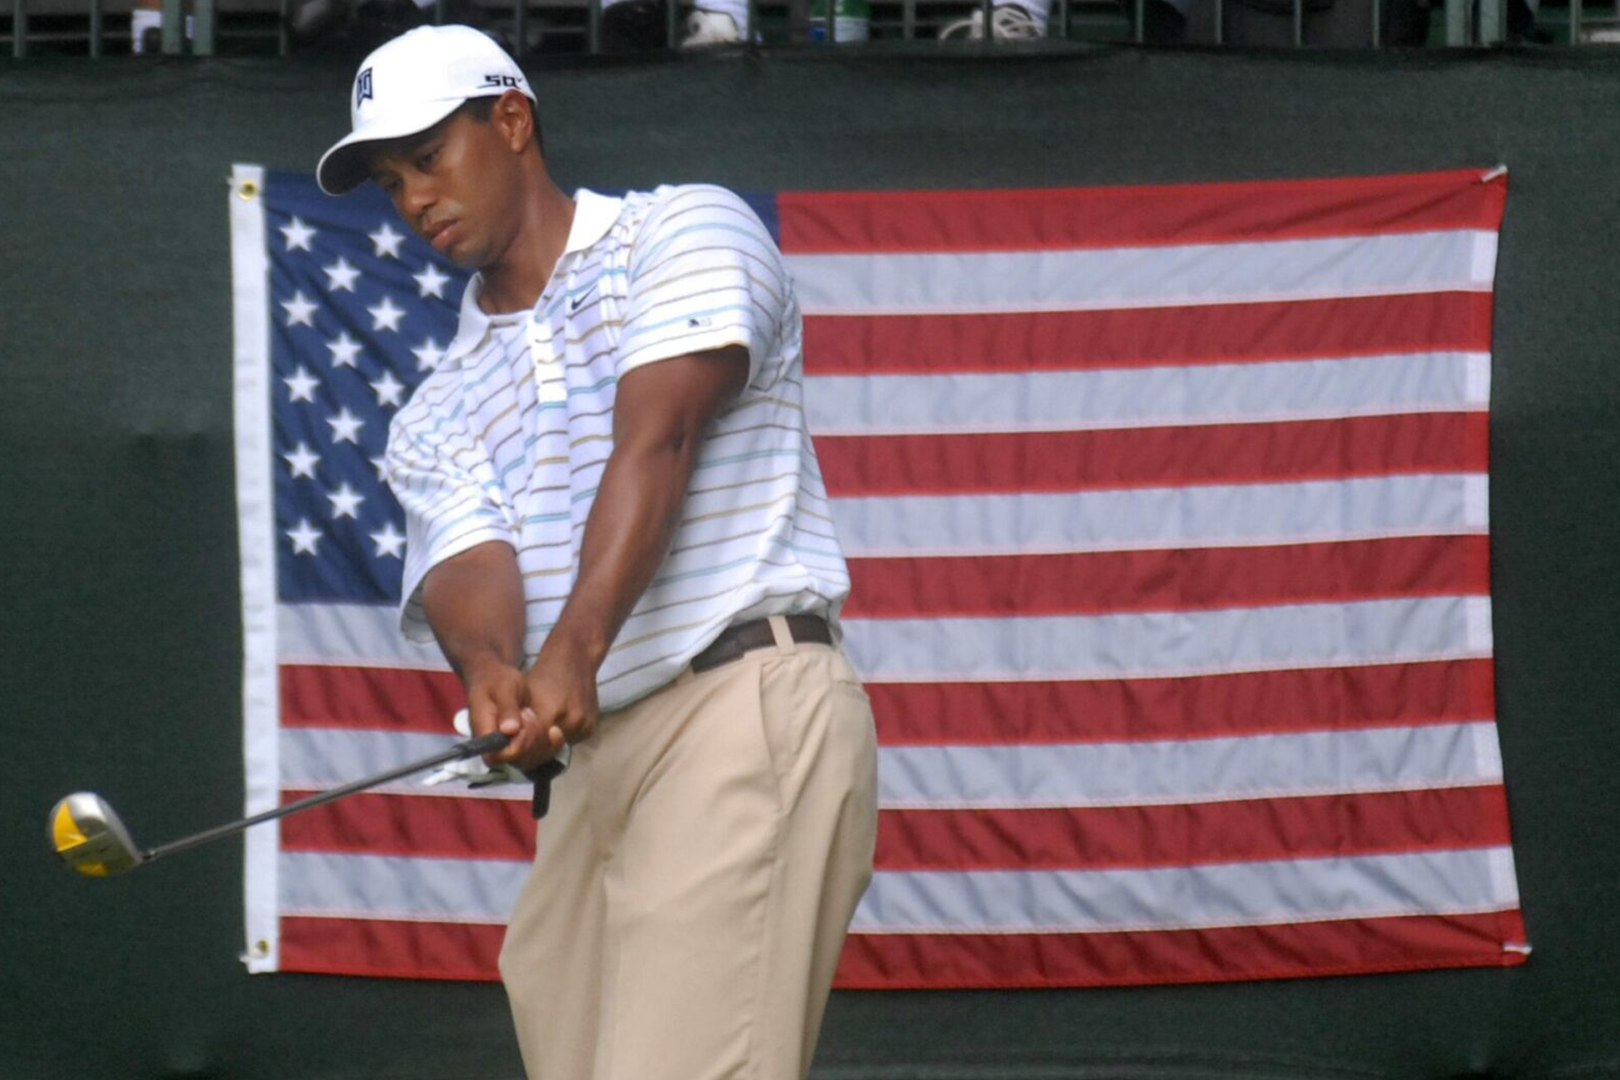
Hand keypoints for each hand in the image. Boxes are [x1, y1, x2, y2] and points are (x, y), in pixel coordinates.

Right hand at [463, 655, 565, 771]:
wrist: (497, 680)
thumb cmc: (497, 681)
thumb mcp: (504, 688)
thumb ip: (507, 708)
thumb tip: (510, 730)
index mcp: (484, 735)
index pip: (498, 756)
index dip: (517, 745)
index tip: (523, 720)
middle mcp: (494, 748)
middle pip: (517, 760)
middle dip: (532, 738)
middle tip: (528, 712)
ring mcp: (508, 749)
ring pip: (531, 761)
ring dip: (542, 740)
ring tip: (531, 714)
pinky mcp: (521, 748)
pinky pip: (539, 756)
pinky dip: (551, 745)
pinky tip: (555, 731)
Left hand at [520, 637, 600, 765]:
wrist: (575, 658)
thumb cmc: (545, 673)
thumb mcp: (524, 694)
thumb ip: (517, 720)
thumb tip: (506, 741)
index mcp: (550, 712)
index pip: (531, 746)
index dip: (522, 747)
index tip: (516, 743)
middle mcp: (570, 722)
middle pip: (547, 751)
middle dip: (535, 749)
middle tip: (526, 740)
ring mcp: (584, 725)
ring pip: (559, 747)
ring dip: (549, 742)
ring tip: (543, 726)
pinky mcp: (592, 726)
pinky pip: (572, 740)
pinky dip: (563, 735)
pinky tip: (559, 720)